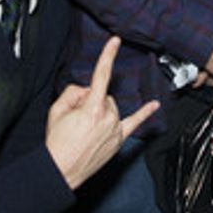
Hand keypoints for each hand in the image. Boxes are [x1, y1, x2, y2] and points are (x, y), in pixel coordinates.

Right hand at [45, 36, 158, 189]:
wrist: (60, 170)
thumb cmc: (57, 142)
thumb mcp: (57, 110)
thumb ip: (73, 92)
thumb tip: (86, 91)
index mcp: (93, 108)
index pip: (101, 75)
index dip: (108, 56)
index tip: (115, 41)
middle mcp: (108, 118)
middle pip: (104, 96)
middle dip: (91, 101)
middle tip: (75, 118)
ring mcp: (115, 130)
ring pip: (112, 108)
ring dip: (101, 111)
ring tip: (83, 129)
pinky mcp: (118, 140)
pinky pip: (135, 123)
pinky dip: (145, 113)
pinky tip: (154, 104)